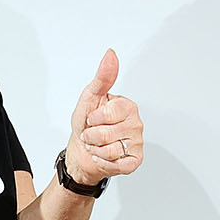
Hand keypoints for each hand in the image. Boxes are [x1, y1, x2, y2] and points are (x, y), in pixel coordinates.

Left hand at [66, 49, 143, 183]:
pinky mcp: (135, 161)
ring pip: (110, 151)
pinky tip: (104, 157)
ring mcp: (137, 143)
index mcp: (127, 106)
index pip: (108, 114)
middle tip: (93, 134)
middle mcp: (136, 123)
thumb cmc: (86, 124)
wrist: (82, 150)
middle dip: (92, 136)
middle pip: (107, 134)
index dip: (93, 118)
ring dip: (96, 150)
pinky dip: (103, 163)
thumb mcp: (90, 98)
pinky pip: (116, 165)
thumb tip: (111, 55)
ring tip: (97, 145)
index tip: (92, 118)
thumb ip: (102, 78)